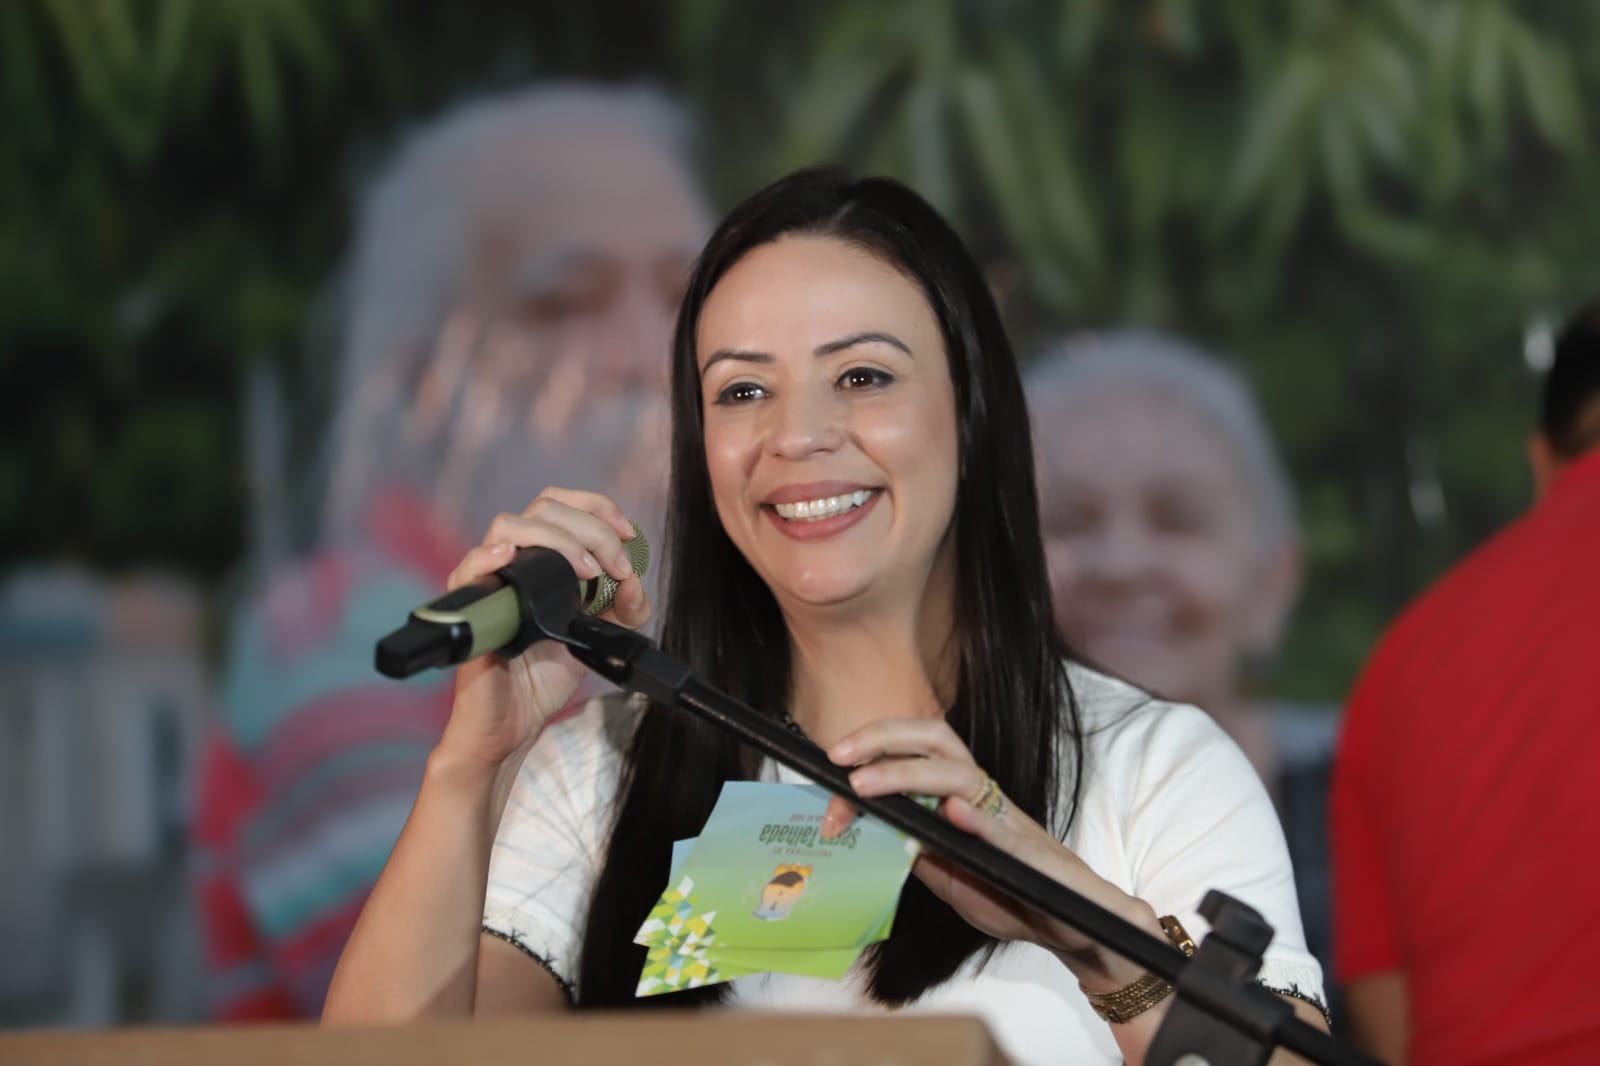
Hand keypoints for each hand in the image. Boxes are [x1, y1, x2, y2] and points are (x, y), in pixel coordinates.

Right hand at [433, 488, 650, 774]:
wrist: (516, 720)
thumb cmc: (546, 672)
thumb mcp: (600, 634)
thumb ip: (624, 607)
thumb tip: (632, 583)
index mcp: (541, 558)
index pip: (561, 505)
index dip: (597, 509)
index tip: (627, 535)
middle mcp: (512, 561)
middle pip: (543, 508)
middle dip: (591, 529)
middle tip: (614, 568)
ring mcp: (489, 581)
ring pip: (507, 526)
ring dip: (557, 539)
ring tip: (586, 573)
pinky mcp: (470, 609)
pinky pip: (468, 569)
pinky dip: (488, 556)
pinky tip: (509, 556)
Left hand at [821, 718, 1160, 982]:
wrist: (1074, 923)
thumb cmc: (1011, 892)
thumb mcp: (945, 871)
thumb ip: (914, 846)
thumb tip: (870, 828)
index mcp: (958, 794)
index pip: (911, 755)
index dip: (871, 754)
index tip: (829, 770)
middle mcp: (980, 795)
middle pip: (935, 740)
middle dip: (884, 738)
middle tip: (839, 756)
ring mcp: (1004, 819)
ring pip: (959, 774)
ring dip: (908, 774)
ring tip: (866, 784)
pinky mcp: (1026, 852)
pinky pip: (1000, 828)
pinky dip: (975, 818)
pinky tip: (950, 812)